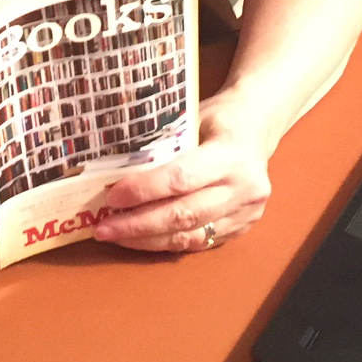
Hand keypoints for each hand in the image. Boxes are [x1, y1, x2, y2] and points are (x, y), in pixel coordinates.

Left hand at [92, 87, 274, 253]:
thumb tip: (115, 168)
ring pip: (191, 235)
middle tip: (104, 229)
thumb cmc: (218, 118)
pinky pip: (200, 242)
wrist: (258, 129)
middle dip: (139, 225)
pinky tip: (142, 240)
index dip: (144, 190)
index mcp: (231, 155)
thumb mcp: (194, 119)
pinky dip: (168, 243)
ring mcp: (247, 212)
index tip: (112, 197)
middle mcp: (244, 188)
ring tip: (116, 236)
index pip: (181, 178)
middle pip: (184, 214)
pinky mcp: (243, 228)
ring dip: (148, 240)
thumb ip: (165, 145)